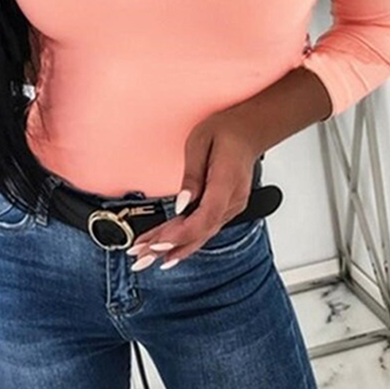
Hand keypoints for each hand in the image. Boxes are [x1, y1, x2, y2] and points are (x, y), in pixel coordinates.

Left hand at [126, 108, 262, 270]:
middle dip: (168, 248)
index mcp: (227, 182)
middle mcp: (233, 201)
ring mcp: (231, 207)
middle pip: (201, 232)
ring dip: (173, 248)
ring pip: (201, 234)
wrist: (249, 130)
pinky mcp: (225, 208)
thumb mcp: (200, 142)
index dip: (180, 234)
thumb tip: (181, 204)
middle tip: (140, 258)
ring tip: (145, 258)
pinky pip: (204, 228)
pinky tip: (168, 251)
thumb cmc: (225, 132)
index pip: (205, 217)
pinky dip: (184, 240)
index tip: (158, 244)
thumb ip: (192, 176)